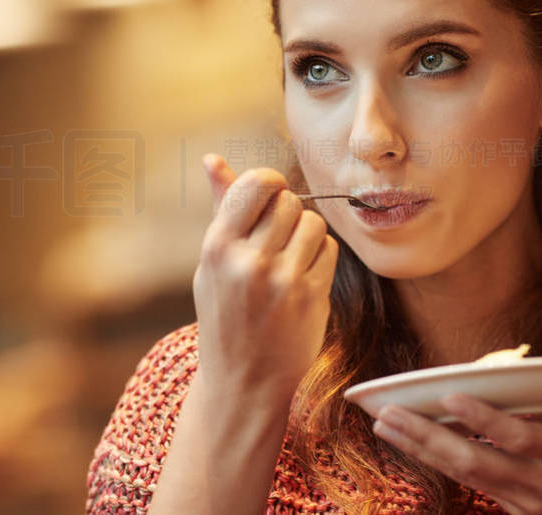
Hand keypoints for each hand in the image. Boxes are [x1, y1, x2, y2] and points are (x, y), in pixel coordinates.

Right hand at [193, 153, 338, 399]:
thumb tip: (212, 159)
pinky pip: (329, 250)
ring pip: (312, 222)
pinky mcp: (311, 297)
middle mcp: (248, 262)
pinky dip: (320, 256)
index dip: (268, 181)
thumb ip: (221, 209)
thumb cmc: (225, 314)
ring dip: (306, 233)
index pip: (255, 184)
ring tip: (289, 258)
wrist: (243, 381)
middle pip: (288, 201)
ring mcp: (282, 281)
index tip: (269, 194)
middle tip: (276, 237)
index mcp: (216, 248)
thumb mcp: (212, 263)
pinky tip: (303, 277)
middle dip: (286, 211)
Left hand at [372, 386, 541, 513]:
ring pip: (463, 473)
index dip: (483, 420)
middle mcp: (539, 480)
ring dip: (421, 449)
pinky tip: (408, 442)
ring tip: (384, 423)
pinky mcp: (513, 506)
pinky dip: (435, 461)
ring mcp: (522, 498)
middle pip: (474, 460)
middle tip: (390, 413)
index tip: (451, 397)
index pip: (518, 438)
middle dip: (428, 436)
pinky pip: (468, 481)